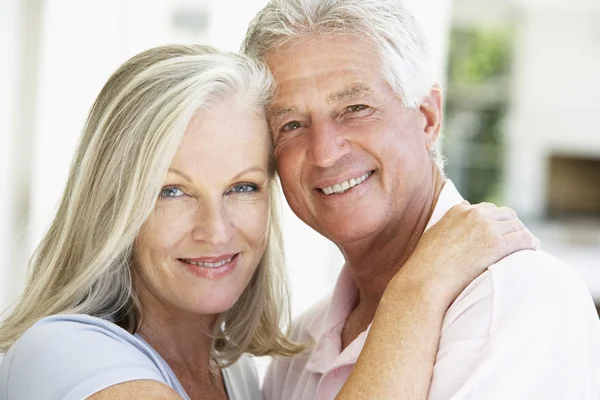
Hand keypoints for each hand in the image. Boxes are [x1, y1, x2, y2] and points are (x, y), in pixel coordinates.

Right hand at [395, 201, 538, 304]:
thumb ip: (449, 222)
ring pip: (517, 225)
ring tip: (528, 247)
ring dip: (523, 236)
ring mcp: (486, 227)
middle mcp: (474, 213)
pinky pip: (523, 239)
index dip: (497, 222)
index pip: (488, 209)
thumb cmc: (426, 264)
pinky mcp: (497, 243)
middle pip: (506, 214)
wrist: (426, 280)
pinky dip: (530, 244)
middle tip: (517, 241)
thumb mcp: (434, 234)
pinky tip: (532, 251)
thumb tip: (463, 209)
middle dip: (512, 226)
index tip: (501, 232)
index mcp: (458, 210)